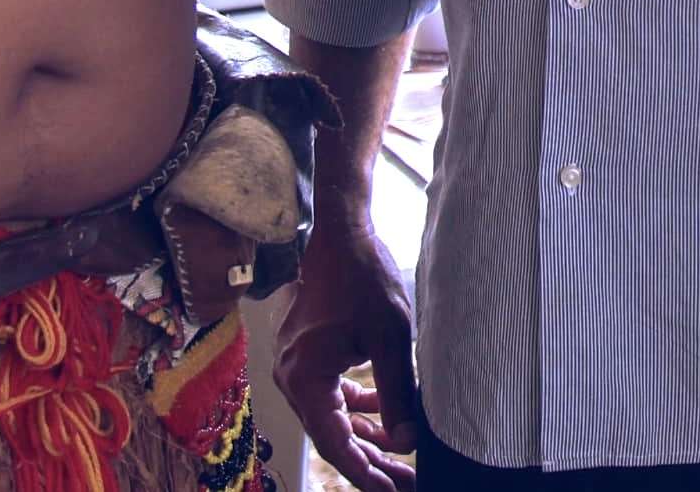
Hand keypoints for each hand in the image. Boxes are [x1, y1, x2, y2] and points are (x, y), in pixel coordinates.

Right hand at [271, 211, 421, 490]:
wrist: (341, 234)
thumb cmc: (364, 277)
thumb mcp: (390, 337)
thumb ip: (396, 392)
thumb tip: (408, 441)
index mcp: (304, 377)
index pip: (335, 443)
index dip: (365, 473)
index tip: (393, 491)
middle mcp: (291, 377)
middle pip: (333, 436)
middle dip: (372, 462)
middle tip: (408, 482)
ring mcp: (296, 367)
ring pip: (334, 419)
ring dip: (367, 438)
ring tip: (404, 461)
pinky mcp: (308, 357)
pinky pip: (333, 396)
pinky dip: (358, 411)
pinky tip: (388, 421)